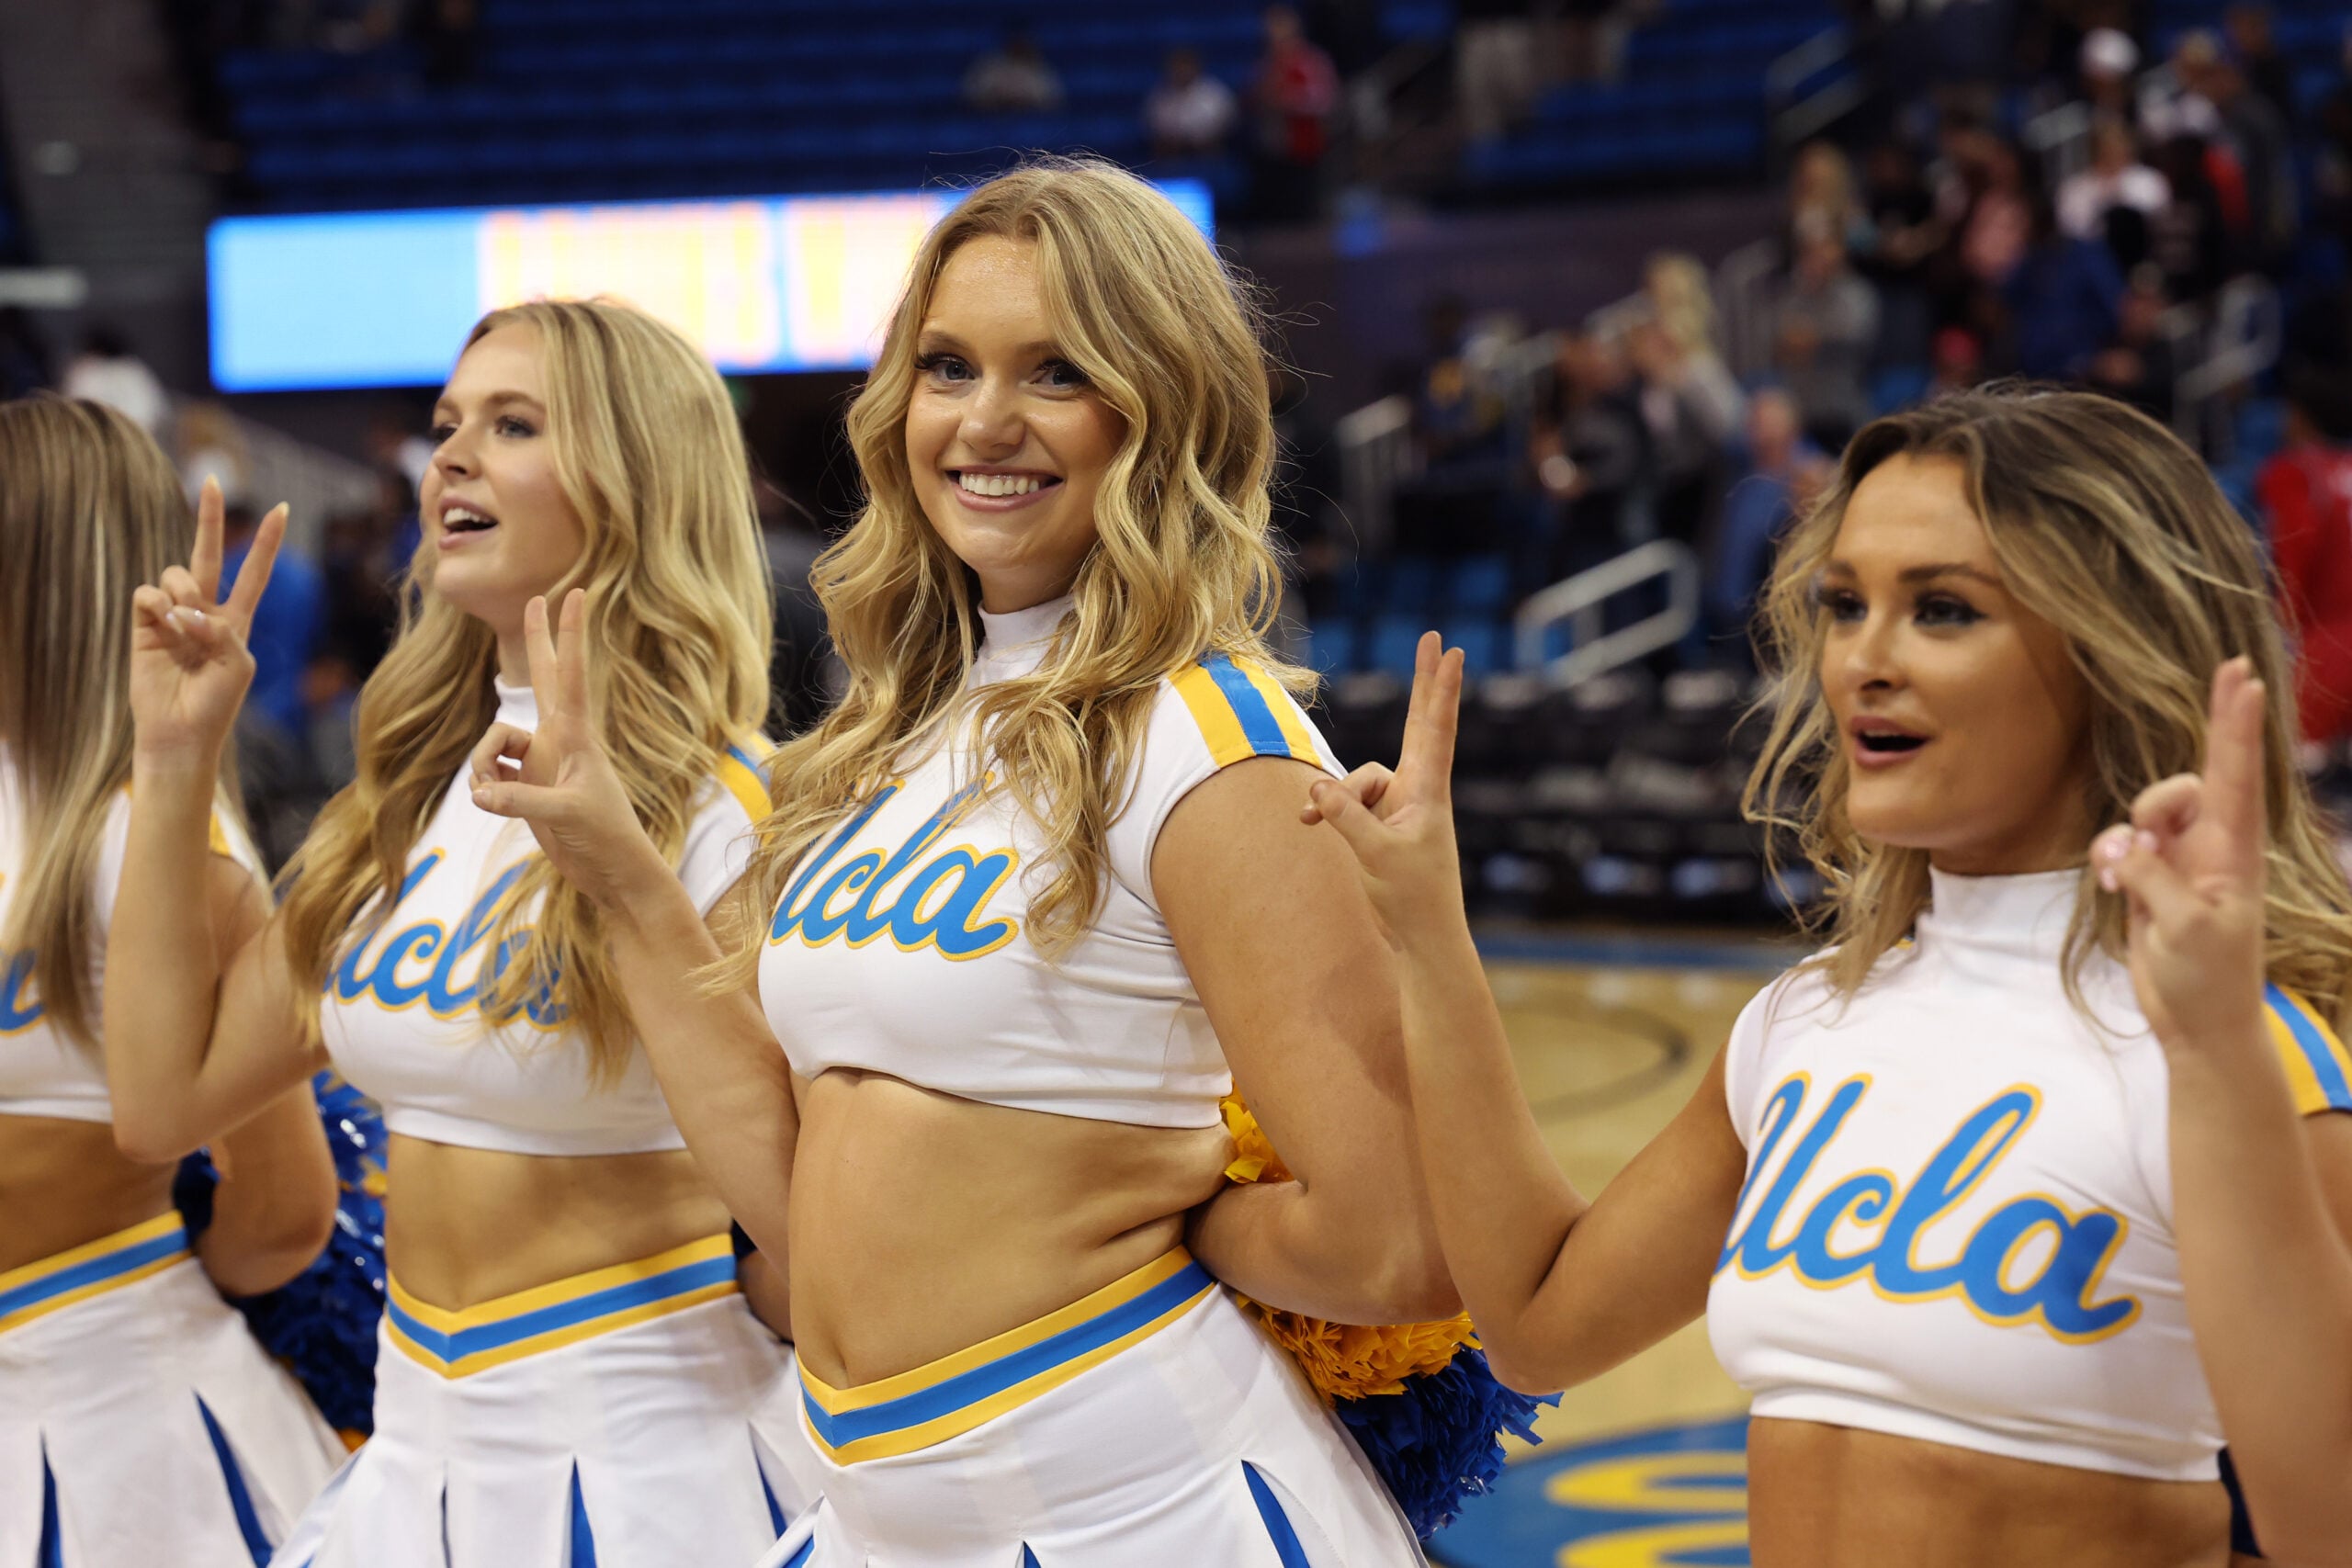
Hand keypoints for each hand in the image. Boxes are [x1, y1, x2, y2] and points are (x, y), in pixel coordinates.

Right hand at [129, 477, 284, 762]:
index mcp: (236, 620)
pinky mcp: (143, 623)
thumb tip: (188, 607)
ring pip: (176, 573)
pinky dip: (159, 602)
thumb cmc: (216, 703)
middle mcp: (203, 611)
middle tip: (214, 480)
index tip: (281, 508)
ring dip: (184, 592)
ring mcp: (171, 615)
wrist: (180, 732)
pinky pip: (148, 592)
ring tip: (186, 624)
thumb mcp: (238, 664)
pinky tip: (165, 622)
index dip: (265, 543)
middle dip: (210, 517)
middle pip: (207, 554)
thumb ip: (223, 630)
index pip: (253, 573)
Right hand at [467, 590, 666, 913]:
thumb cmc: (605, 837)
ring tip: (492, 797)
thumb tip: (477, 794)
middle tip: (535, 598)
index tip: (578, 591)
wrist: (612, 871)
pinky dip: (484, 787)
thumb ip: (519, 801)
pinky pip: (490, 773)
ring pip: (493, 743)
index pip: (570, 672)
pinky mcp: (528, 786)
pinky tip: (491, 803)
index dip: (570, 633)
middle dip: (536, 641)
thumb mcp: (565, 814)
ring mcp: (542, 762)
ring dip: (482, 766)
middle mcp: (558, 740)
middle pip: (540, 678)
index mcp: (575, 735)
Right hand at [1299, 632, 1468, 945]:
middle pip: (1418, 724)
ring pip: (1358, 780)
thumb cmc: (1412, 897)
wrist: (1422, 937)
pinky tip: (1308, 824)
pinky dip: (1328, 810)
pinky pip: (1348, 802)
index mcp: (1429, 793)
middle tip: (1433, 637)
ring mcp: (1400, 806)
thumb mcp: (1375, 854)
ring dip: (1334, 798)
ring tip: (1311, 823)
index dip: (1440, 690)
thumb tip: (1318, 786)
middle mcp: (1418, 791)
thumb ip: (1346, 816)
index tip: (1451, 653)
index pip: (1436, 730)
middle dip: (1423, 684)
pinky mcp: (1382, 823)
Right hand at [2095, 658, 2267, 1053]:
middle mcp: (2212, 846)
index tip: (2245, 677)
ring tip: (2126, 879)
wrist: (2198, 1022)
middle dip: (2177, 780)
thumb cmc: (2211, 976)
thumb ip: (2155, 875)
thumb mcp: (2189, 926)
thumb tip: (2126, 847)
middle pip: (2187, 784)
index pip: (2238, 776)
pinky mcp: (2149, 879)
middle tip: (2198, 743)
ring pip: (2144, 813)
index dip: (2238, 725)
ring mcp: (2179, 861)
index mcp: (2236, 853)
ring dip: (2126, 837)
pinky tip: (2114, 887)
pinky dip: (2109, 860)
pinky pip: (2118, 845)